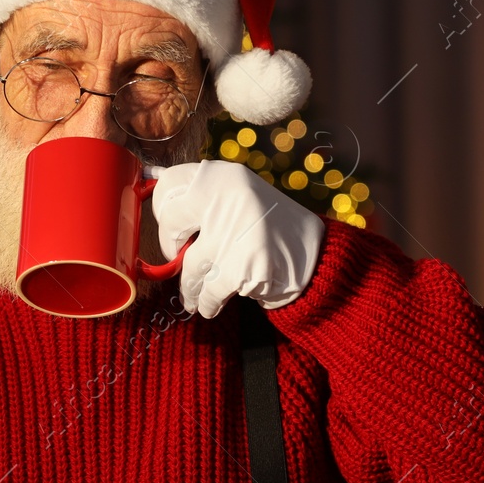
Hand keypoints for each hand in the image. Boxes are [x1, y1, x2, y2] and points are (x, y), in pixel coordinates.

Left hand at [149, 159, 325, 318]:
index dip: (162, 207)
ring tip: (193, 296)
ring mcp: (233, 233)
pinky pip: (208, 291)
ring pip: (189, 266)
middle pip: (170, 223)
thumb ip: (207, 202)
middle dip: (169, 246)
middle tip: (177, 255)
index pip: (169, 182)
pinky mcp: (241, 267)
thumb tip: (162, 208)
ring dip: (189, 286)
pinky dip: (206, 303)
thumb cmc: (273, 229)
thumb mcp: (242, 199)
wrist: (321, 257)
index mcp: (225, 176)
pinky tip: (209, 306)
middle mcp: (227, 198)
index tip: (169, 222)